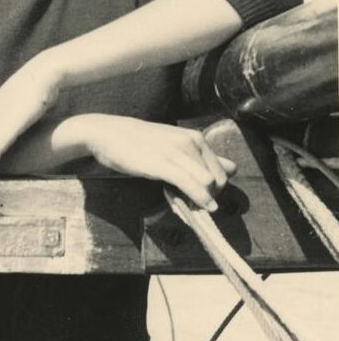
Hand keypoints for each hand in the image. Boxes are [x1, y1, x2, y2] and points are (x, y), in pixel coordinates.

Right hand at [82, 115, 235, 210]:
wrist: (108, 133)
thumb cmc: (139, 141)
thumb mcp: (173, 145)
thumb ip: (201, 157)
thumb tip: (232, 168)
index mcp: (195, 137)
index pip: (223, 170)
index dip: (217, 189)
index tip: (203, 198)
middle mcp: (191, 141)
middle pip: (219, 179)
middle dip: (212, 197)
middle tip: (195, 206)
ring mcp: (177, 152)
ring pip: (208, 183)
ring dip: (203, 200)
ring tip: (190, 208)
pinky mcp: (162, 163)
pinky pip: (189, 184)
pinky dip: (198, 199)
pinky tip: (200, 208)